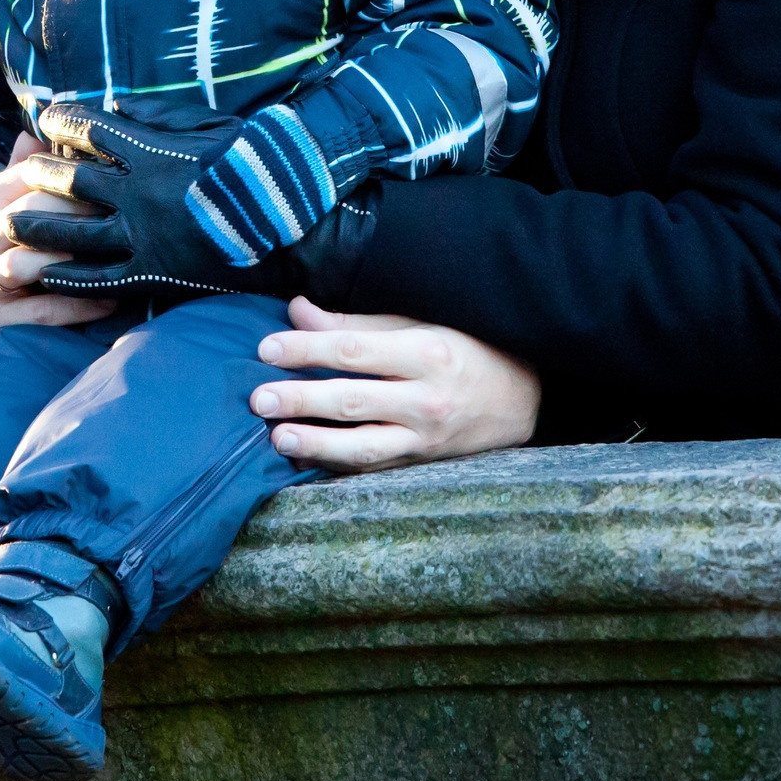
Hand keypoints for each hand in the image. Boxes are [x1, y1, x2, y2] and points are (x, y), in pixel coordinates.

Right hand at [0, 133, 117, 329]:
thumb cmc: (9, 246)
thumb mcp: (14, 200)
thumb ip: (28, 162)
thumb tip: (49, 118)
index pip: (34, 174)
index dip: (79, 175)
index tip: (120, 176)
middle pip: (37, 214)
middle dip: (85, 214)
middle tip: (131, 216)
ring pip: (36, 262)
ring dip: (81, 262)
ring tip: (120, 260)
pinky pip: (45, 310)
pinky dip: (80, 305)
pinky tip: (111, 300)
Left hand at [6, 104, 297, 298]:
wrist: (290, 222)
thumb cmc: (256, 165)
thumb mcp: (209, 125)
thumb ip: (159, 115)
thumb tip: (116, 105)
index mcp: (152, 153)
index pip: (92, 131)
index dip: (64, 123)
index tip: (46, 120)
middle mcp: (138, 195)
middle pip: (71, 183)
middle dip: (38, 177)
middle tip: (17, 176)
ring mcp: (143, 238)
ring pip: (73, 233)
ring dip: (37, 228)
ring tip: (9, 226)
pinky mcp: (153, 275)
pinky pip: (99, 279)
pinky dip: (67, 278)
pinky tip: (43, 276)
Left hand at [247, 296, 539, 470]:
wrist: (522, 400)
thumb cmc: (466, 350)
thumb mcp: (420, 324)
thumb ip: (357, 322)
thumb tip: (297, 311)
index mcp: (425, 353)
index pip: (354, 351)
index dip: (306, 349)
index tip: (267, 348)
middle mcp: (426, 400)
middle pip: (353, 399)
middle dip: (302, 399)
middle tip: (258, 398)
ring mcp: (425, 439)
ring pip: (363, 446)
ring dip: (316, 443)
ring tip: (277, 438)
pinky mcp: (422, 464)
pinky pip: (374, 469)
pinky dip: (339, 466)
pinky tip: (307, 461)